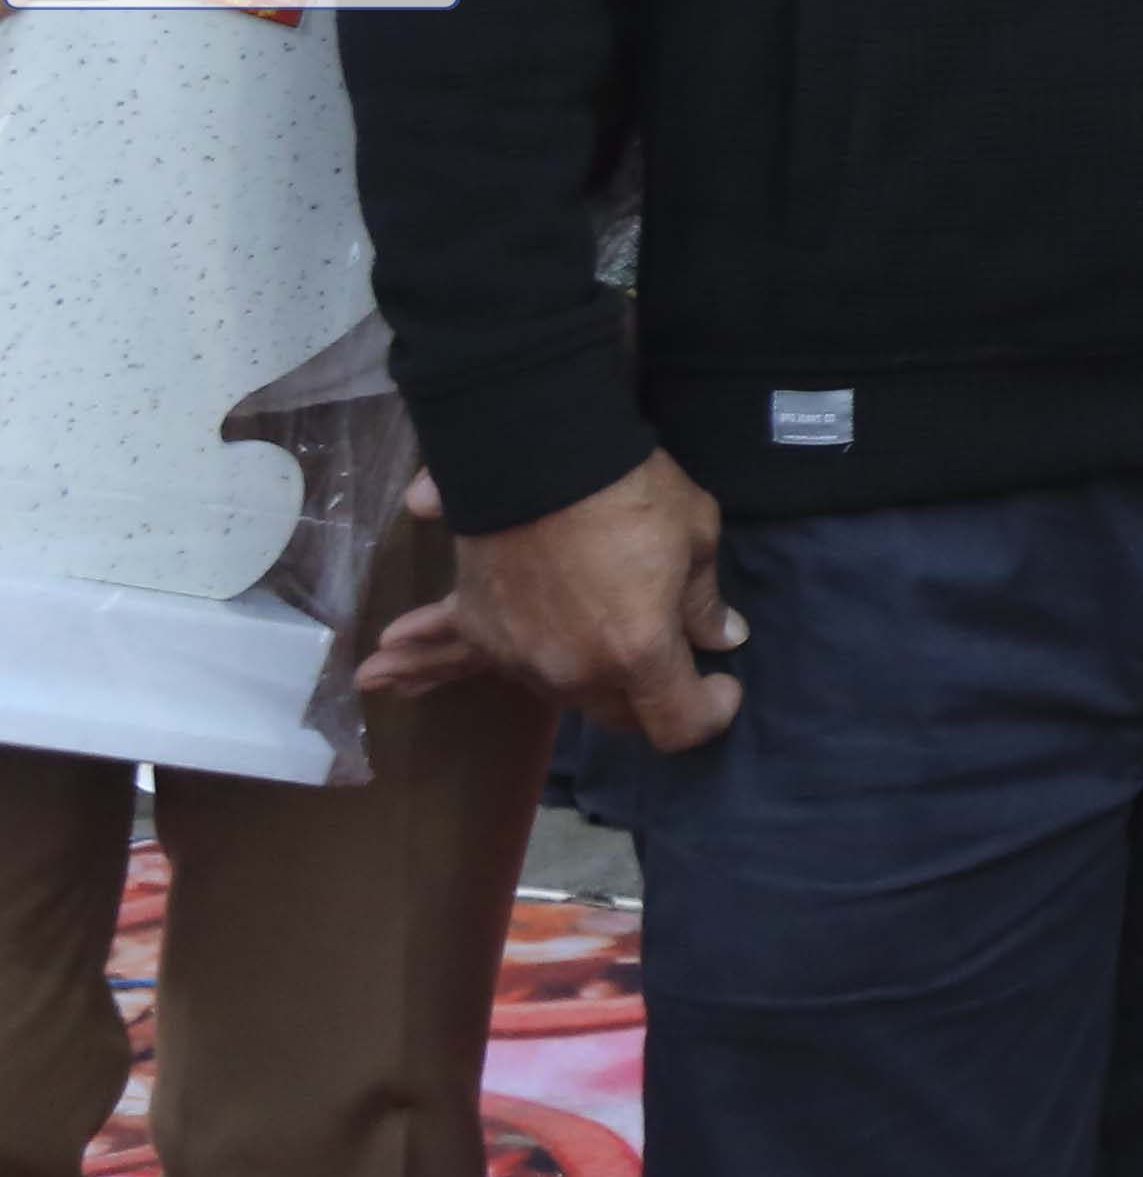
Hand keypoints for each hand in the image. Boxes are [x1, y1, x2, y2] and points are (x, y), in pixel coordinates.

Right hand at [385, 457, 743, 748]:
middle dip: (647, 699)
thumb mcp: (695, 535)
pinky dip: (430, 663)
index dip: (710, 712)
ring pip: (556, 691)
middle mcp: (573, 671)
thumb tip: (722, 638)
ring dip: (574, 682)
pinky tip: (385, 671)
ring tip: (584, 666)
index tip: (722, 685)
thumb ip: (704, 601)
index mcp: (637, 653)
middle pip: (616, 714)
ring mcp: (520, 655)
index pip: (680, 725)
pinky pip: (459, 655)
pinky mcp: (480, 627)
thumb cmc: (630, 489)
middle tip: (669, 669)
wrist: (539, 451)